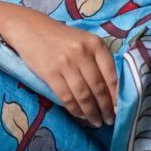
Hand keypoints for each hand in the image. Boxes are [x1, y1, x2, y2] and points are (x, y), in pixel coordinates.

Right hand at [0, 4, 118, 127]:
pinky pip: (66, 97)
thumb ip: (98, 61)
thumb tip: (112, 92)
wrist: (31, 29)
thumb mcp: (85, 41)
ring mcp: (65, 63)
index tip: (119, 110)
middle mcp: (82, 52)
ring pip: (83, 95)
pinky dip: (75, 110)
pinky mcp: (50, 73)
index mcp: (95, 44)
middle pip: (98, 88)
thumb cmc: (62, 38)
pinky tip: (80, 115)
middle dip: (105, 108)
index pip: (111, 76)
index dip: (116, 96)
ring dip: (91, 113)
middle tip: (109, 121)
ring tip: (96, 121)